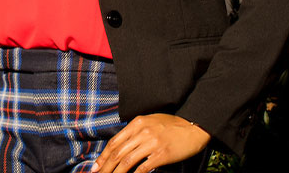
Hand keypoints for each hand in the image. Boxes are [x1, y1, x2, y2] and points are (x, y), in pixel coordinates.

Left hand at [92, 114, 210, 172]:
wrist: (193, 127)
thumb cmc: (172, 125)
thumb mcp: (151, 121)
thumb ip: (136, 131)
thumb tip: (121, 147)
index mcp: (138, 122)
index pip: (115, 141)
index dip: (103, 156)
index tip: (96, 166)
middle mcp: (143, 131)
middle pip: (118, 152)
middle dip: (105, 167)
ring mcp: (152, 143)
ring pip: (127, 161)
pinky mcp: (161, 154)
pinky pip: (143, 168)